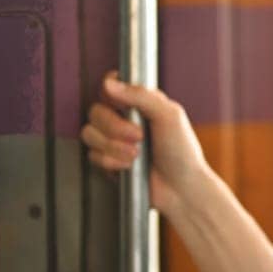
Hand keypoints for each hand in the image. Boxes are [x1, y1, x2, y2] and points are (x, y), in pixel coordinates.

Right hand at [81, 70, 208, 218]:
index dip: (110, 93)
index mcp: (140, 103)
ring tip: (137, 155)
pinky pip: (93, 155)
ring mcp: (114, 140)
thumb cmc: (182, 151)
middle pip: (96, 111)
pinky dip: (111, 162)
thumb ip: (141, 95)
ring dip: (113, 146)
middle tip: (139, 137)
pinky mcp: (108, 161)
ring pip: (90, 133)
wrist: (182, 188)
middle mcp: (124, 118)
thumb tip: (109, 83)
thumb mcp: (169, 115)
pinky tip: (129, 167)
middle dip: (115, 127)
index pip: (110, 85)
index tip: (121, 105)